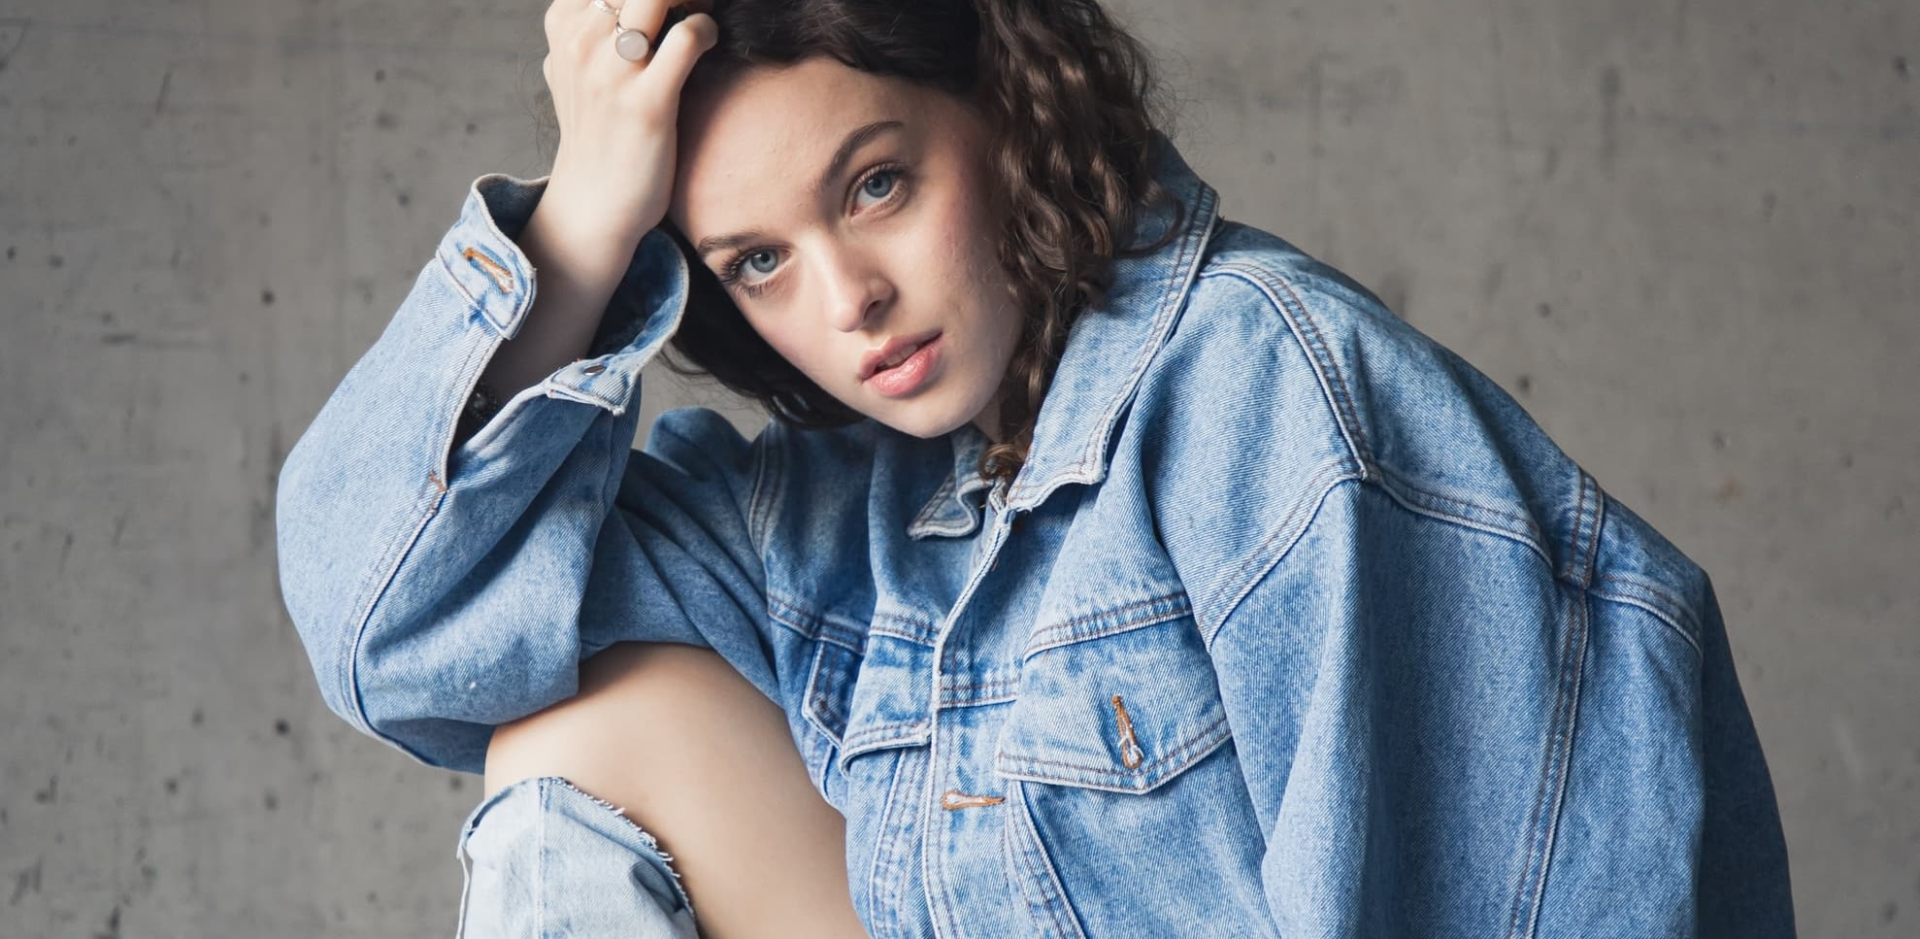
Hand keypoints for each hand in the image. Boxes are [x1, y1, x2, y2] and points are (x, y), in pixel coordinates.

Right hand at [537, 0, 717, 253]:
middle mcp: (581, 43)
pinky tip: (707, 44)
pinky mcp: (646, 104)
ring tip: (702, 17)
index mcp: (563, 25)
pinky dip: (705, 30)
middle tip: (694, 2)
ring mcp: (611, 73)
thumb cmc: (596, 132)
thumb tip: (618, 3)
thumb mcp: (574, 68)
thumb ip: (588, 28)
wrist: (593, 203)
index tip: (669, 2)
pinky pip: (686, 38)